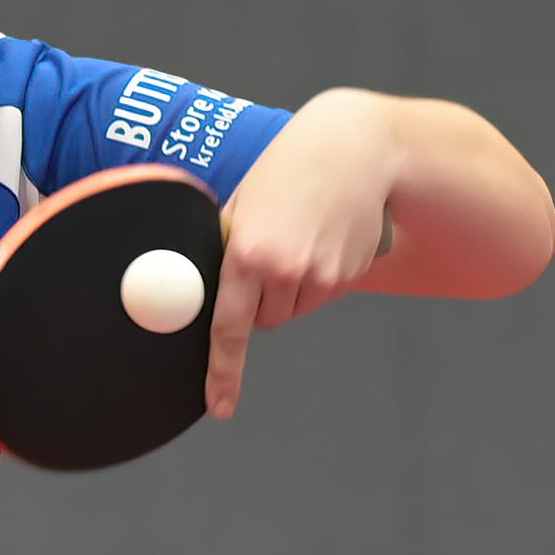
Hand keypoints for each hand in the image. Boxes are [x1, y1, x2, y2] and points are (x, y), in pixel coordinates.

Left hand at [205, 90, 397, 419]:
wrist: (355, 147)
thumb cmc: (286, 170)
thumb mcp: (241, 204)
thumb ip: (225, 249)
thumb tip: (199, 288)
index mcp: (246, 254)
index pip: (228, 328)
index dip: (222, 372)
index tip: (219, 407)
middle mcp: (285, 270)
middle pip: (264, 320)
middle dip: (259, 299)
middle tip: (267, 250)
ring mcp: (322, 275)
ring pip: (293, 308)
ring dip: (289, 286)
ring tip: (297, 233)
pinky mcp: (350, 274)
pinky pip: (321, 293)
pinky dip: (317, 275)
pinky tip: (321, 234)